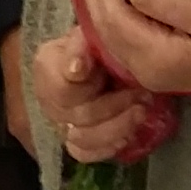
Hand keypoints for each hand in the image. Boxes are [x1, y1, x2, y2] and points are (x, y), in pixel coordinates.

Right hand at [28, 29, 157, 165]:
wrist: (97, 57)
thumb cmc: (95, 44)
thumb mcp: (90, 35)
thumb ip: (82, 45)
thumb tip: (77, 68)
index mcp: (47, 69)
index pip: (62, 90)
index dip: (89, 88)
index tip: (113, 77)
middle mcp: (48, 100)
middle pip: (77, 117)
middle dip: (114, 108)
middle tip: (143, 96)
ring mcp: (60, 124)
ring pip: (82, 139)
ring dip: (116, 128)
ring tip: (141, 113)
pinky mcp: (75, 142)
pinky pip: (85, 154)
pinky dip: (107, 147)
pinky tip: (128, 135)